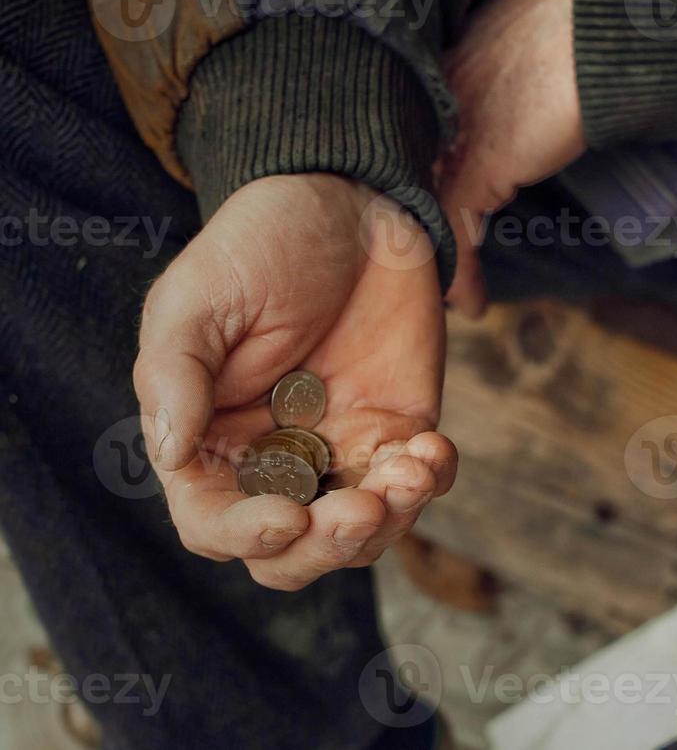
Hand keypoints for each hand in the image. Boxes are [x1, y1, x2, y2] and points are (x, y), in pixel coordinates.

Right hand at [132, 173, 457, 590]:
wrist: (349, 201)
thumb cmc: (258, 245)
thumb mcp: (198, 300)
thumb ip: (176, 376)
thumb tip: (169, 454)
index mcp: (208, 441)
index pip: (214, 523)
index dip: (245, 536)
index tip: (286, 519)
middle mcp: (273, 459)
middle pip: (292, 553)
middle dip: (327, 548)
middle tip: (360, 509)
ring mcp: (342, 447)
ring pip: (361, 532)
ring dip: (389, 521)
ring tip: (410, 469)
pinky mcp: (400, 426)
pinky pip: (419, 481)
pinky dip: (429, 480)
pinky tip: (430, 449)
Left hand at [439, 0, 586, 315]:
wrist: (612, 15)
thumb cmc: (599, 17)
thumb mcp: (551, 42)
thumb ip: (534, 69)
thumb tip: (558, 90)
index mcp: (453, 57)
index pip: (423, 132)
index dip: (427, 178)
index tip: (436, 212)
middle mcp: (440, 93)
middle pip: (410, 174)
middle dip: (414, 225)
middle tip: (423, 268)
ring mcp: (454, 128)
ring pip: (425, 207)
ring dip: (438, 257)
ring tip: (448, 296)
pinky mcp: (480, 163)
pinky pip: (457, 232)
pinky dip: (462, 274)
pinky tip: (471, 302)